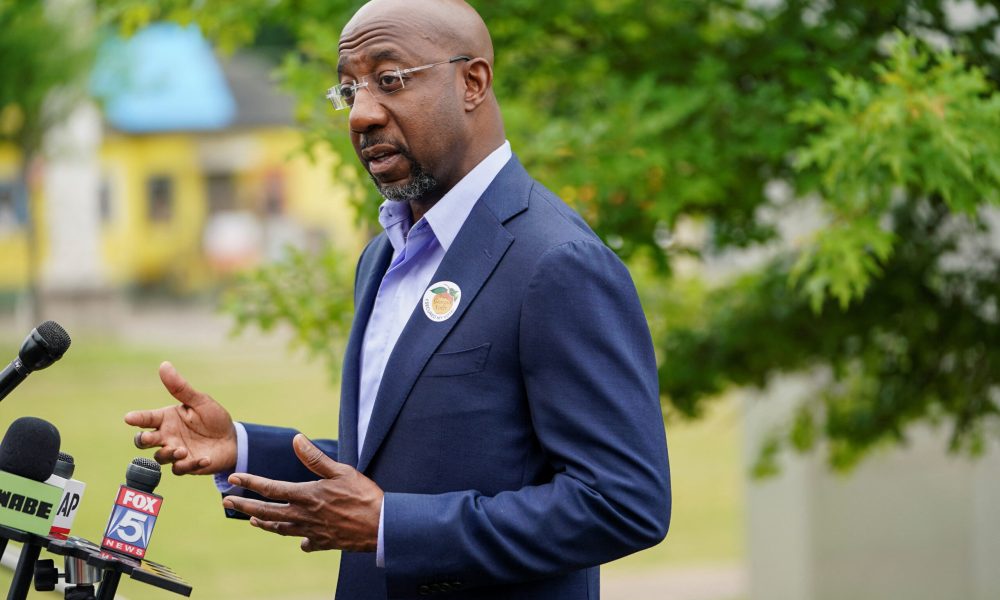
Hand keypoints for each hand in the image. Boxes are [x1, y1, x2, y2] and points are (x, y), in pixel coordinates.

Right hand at [125, 361, 237, 475]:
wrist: (231, 439)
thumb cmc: (213, 418)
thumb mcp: (200, 401)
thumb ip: (180, 388)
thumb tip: (164, 364)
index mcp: (167, 418)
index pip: (147, 418)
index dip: (137, 418)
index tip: (129, 418)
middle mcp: (166, 436)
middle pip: (144, 441)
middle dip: (144, 440)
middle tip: (150, 438)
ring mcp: (175, 452)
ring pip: (160, 457)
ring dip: (168, 454)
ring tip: (181, 449)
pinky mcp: (186, 465)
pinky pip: (181, 468)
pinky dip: (191, 465)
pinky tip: (204, 459)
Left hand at [222, 434, 382, 552]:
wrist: (381, 526)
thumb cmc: (364, 495)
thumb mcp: (341, 471)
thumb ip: (315, 458)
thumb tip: (296, 440)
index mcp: (307, 496)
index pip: (270, 488)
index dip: (250, 482)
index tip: (233, 479)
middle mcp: (304, 516)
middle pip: (267, 512)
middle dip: (244, 505)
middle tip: (227, 501)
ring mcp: (312, 532)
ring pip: (280, 529)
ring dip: (263, 523)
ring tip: (252, 519)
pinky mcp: (324, 543)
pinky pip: (305, 542)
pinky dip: (298, 538)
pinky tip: (297, 538)